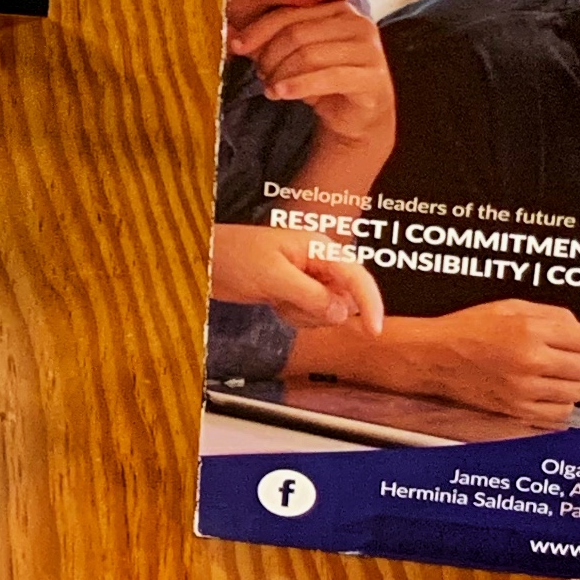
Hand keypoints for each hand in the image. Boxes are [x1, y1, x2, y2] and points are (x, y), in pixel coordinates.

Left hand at [211, 222, 380, 334]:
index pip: (357, 277)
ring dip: (305, 315)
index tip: (374, 331)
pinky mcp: (296, 293)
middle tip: (290, 301)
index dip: (371, 304)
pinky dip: (295, 317)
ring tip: (278, 299)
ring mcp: (308, 279)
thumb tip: (342, 313)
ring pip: (328, 312)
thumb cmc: (233, 255)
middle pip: (345, 299)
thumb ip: (310, 295)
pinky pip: (310, 315)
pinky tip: (275, 304)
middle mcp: (318, 263)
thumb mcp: (273, 276)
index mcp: (318, 248)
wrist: (205, 260)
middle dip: (321, 310)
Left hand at [230, 0, 395, 189]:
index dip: (258, 30)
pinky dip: (298, 86)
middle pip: (297, 34)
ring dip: (281, 74)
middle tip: (260, 75)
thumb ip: (269, 42)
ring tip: (270, 89)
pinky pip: (328, 78)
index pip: (289, 14)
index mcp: (339, 9)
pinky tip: (280, 94)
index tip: (237, 46)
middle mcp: (359, 24)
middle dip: (270, 56)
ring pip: (309, 55)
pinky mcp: (373, 78)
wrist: (359, 116)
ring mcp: (370, 50)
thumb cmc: (325, 80)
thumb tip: (231, 36)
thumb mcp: (294, 57)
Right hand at [310, 303, 579, 427]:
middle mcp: (530, 361)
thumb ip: (551, 314)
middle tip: (571, 357)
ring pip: (578, 393)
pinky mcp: (517, 410)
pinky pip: (560, 415)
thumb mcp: (509, 307)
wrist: (434, 357)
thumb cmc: (468, 329)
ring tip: (555, 373)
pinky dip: (559, 404)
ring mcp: (524, 390)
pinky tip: (546, 392)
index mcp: (530, 330)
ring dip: (572, 383)